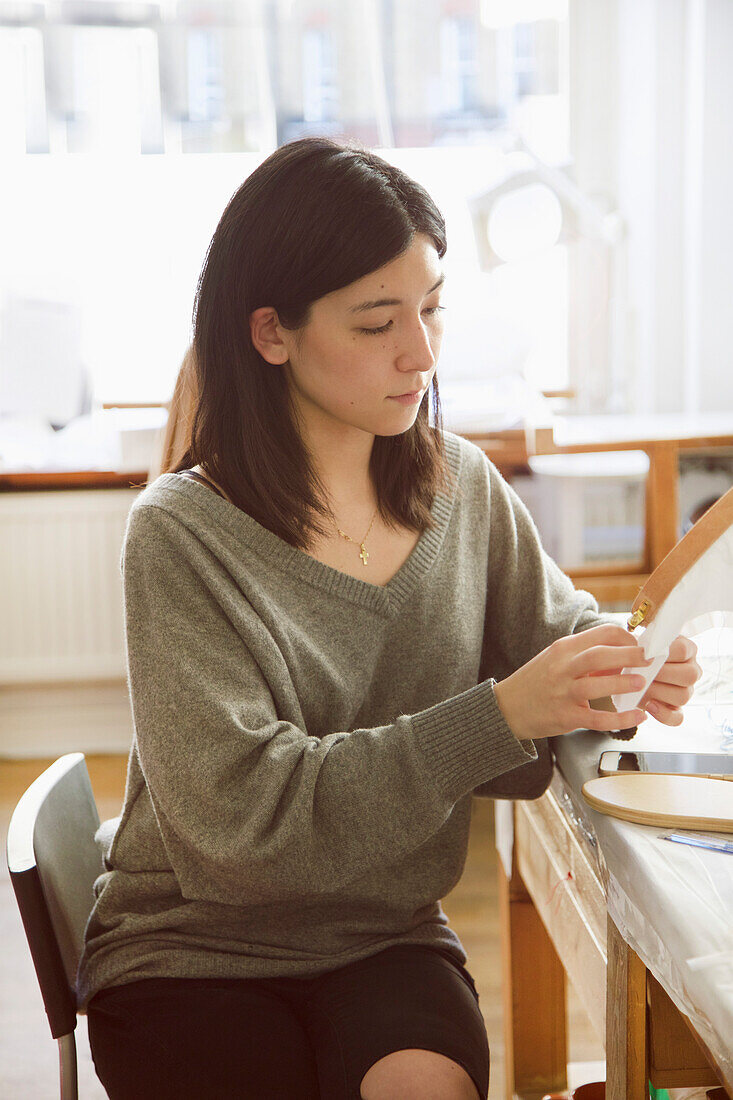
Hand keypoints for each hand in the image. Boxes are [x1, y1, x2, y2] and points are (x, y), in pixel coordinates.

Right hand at [493, 623, 651, 741]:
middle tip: (651, 658)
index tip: (642, 645)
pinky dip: (621, 719)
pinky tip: (637, 717)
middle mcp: (562, 668)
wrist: (507, 708)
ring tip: (643, 683)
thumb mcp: (557, 659)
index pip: (600, 634)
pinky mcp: (565, 717)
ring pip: (596, 685)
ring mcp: (563, 693)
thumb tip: (623, 658)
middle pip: (599, 655)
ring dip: (623, 683)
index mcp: (563, 649)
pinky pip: (598, 718)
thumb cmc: (536, 681)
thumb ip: (586, 656)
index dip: (626, 638)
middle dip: (629, 655)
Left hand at [642, 635, 700, 724]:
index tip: (647, 655)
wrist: (624, 671)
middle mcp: (690, 670)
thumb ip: (644, 640)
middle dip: (663, 674)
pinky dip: (663, 714)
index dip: (666, 653)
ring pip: (683, 696)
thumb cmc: (635, 653)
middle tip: (643, 672)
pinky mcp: (676, 710)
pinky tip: (649, 706)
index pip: (684, 650)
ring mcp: (685, 691)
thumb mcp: (637, 641)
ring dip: (659, 692)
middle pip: (690, 675)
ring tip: (640, 687)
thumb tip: (644, 642)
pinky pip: (677, 718)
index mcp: (685, 649)